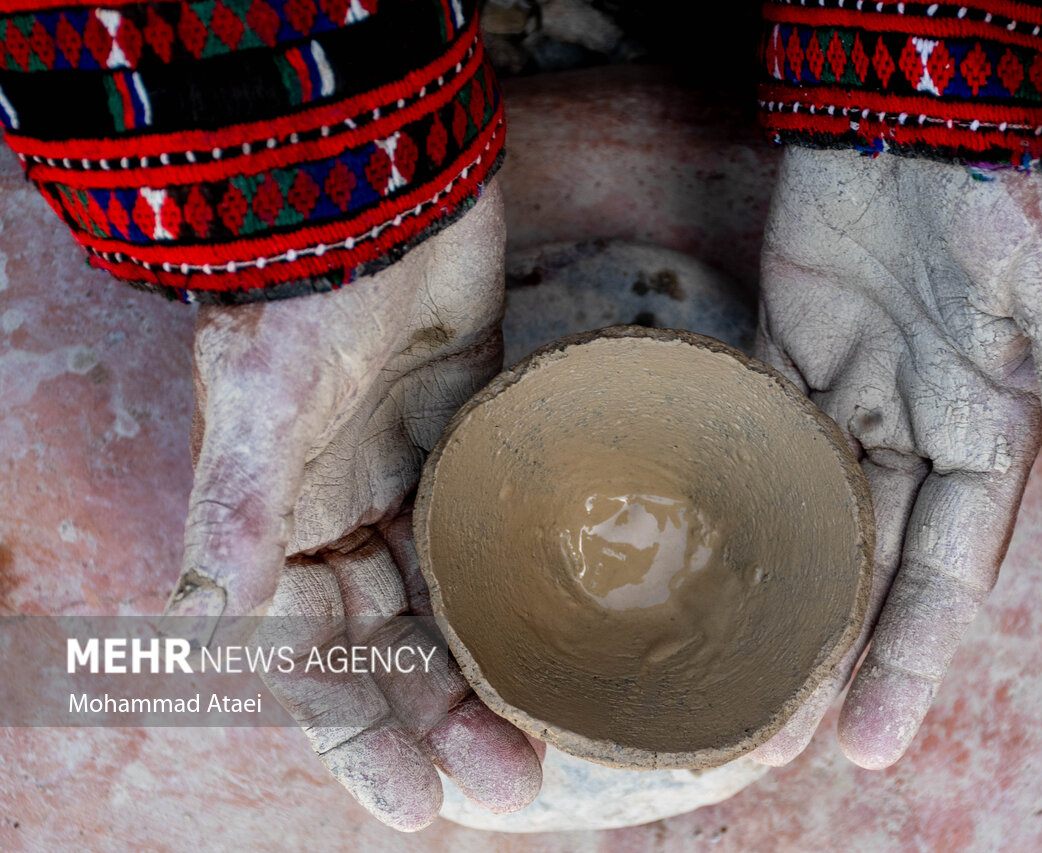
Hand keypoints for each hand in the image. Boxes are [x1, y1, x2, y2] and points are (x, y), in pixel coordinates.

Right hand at [160, 185, 542, 829]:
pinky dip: (518, 598)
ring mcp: (407, 488)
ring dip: (486, 675)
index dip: (359, 741)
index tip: (419, 808)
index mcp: (275, 530)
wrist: (390, 192)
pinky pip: (491, 547)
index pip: (309, 665)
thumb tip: (209, 620)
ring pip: (445, 611)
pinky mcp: (468, 451)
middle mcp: (338, 521)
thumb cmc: (313, 288)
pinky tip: (567, 637)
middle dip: (439, 724)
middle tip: (514, 784)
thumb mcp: (263, 396)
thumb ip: (238, 506)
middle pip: (386, 653)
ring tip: (549, 736)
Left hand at [749, 149, 1041, 768]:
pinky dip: (729, 483)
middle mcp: (919, 426)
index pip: (948, 574)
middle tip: (769, 732)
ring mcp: (851, 387)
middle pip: (870, 561)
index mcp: (989, 435)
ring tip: (718, 657)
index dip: (910, 658)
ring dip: (771, 579)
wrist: (923, 96)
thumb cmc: (1007, 189)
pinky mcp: (791, 344)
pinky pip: (756, 428)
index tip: (869, 739)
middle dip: (829, 646)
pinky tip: (692, 540)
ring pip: (807, 508)